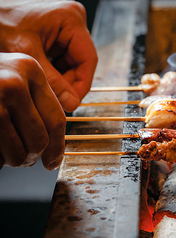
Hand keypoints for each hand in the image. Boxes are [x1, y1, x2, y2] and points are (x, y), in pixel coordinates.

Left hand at [0, 1, 97, 111]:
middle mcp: (73, 23)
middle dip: (69, 84)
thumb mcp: (28, 54)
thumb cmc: (0, 21)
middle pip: (80, 63)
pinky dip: (55, 74)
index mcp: (71, 19)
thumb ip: (53, 81)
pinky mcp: (58, 37)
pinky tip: (44, 80)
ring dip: (62, 80)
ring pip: (72, 65)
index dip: (82, 85)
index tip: (73, 102)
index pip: (88, 60)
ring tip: (47, 90)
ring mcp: (66, 30)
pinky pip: (63, 61)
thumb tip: (72, 103)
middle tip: (58, 100)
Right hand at [0, 52, 65, 169]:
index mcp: (30, 70)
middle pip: (40, 141)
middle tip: (25, 158)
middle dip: (32, 156)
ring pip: (19, 154)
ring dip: (13, 160)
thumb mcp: (13, 79)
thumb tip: (54, 145)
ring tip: (3, 150)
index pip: (56, 120)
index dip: (58, 147)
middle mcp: (13, 83)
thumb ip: (35, 104)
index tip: (53, 162)